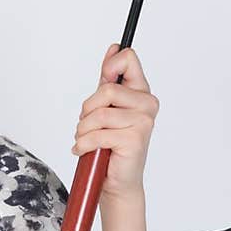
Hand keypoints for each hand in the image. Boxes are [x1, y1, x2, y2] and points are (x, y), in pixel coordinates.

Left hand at [71, 43, 159, 202]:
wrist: (116, 181)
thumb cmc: (111, 145)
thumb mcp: (107, 107)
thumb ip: (109, 79)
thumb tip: (114, 48)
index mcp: (142, 92)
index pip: (128, 59)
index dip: (110, 65)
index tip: (104, 78)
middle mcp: (147, 105)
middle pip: (107, 89)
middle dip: (87, 109)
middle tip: (87, 125)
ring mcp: (143, 122)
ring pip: (98, 113)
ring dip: (83, 130)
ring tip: (86, 140)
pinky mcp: (134, 140)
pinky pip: (97, 134)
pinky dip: (84, 144)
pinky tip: (85, 150)